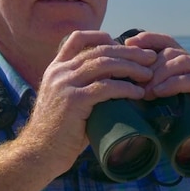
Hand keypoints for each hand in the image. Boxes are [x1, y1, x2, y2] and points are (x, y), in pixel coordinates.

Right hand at [22, 30, 157, 170]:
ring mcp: (65, 84)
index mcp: (56, 69)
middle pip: (99, 50)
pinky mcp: (73, 101)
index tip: (123, 43)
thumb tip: (114, 84)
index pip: (77, 38)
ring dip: (131, 67)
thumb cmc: (58, 133)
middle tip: (150, 58)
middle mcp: (59, 72)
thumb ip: (84, 89)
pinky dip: (126, 88)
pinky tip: (138, 93)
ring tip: (148, 74)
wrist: (39, 154)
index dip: (101, 36)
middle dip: (128, 52)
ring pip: (104, 65)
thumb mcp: (67, 103)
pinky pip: (105, 87)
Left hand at [122, 31, 189, 178]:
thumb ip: (154, 92)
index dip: (148, 39)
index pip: (168, 42)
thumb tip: (123, 86)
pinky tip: (158, 92)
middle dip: (148, 65)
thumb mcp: (170, 104)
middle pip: (171, 52)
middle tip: (132, 82)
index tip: (127, 45)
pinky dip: (173, 83)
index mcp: (189, 64)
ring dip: (158, 75)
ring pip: (181, 62)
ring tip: (144, 91)